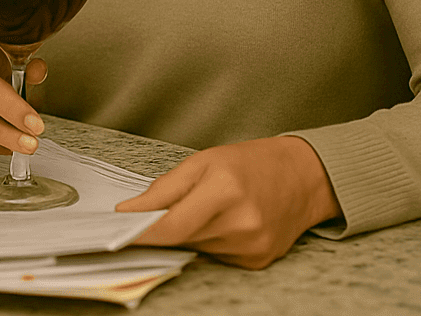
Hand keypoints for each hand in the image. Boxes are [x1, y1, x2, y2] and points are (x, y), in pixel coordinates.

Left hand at [115, 136, 340, 268]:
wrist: (303, 176)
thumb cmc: (250, 163)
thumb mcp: (202, 161)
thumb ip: (163, 189)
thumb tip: (128, 212)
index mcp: (225, 190)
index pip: (172, 226)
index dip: (142, 234)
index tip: (117, 235)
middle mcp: (242, 223)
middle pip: (182, 239)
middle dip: (164, 229)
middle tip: (159, 212)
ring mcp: (252, 246)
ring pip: (197, 249)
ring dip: (189, 234)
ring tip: (205, 209)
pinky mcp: (258, 260)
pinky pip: (217, 256)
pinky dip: (210, 242)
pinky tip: (224, 222)